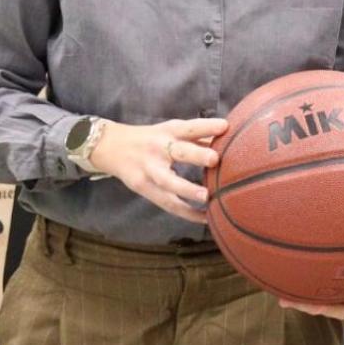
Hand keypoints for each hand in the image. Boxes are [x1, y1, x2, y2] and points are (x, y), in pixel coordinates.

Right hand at [89, 117, 228, 222]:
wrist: (111, 147)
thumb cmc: (153, 138)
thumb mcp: (172, 131)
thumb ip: (199, 136)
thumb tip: (232, 139)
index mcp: (169, 132)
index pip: (189, 127)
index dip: (207, 126)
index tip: (226, 126)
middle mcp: (159, 148)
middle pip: (178, 152)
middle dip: (196, 155)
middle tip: (215, 159)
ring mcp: (149, 169)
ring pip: (167, 181)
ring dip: (187, 189)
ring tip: (207, 197)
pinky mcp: (143, 187)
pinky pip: (166, 203)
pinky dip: (186, 212)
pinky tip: (206, 218)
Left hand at [276, 227, 343, 319]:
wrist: (323, 228)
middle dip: (340, 306)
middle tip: (329, 301)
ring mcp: (327, 288)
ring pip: (324, 306)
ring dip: (315, 306)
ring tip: (303, 302)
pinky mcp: (307, 287)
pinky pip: (302, 298)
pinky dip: (294, 299)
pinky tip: (283, 298)